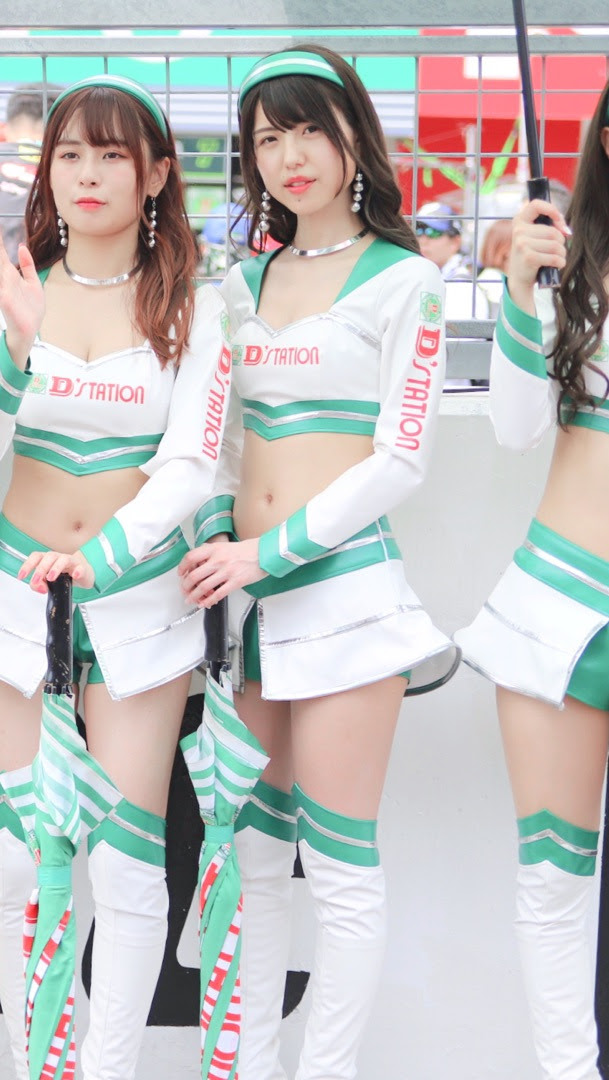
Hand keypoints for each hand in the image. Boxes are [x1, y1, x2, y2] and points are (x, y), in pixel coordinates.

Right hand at [0, 237, 44, 368]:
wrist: (30, 331)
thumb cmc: (30, 309)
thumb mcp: (32, 283)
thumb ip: (28, 265)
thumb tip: (21, 247)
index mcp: (10, 274)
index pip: (1, 253)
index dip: (0, 240)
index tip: (0, 224)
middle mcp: (4, 279)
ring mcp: (3, 288)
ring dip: (0, 259)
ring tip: (1, 249)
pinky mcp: (5, 299)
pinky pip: (1, 287)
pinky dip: (2, 281)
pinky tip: (3, 272)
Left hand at [17, 550, 94, 592]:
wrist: (83, 576)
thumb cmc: (64, 576)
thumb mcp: (48, 583)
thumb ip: (39, 585)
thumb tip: (40, 588)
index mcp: (48, 559)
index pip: (36, 557)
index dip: (27, 565)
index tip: (21, 576)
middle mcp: (58, 558)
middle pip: (48, 557)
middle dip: (41, 569)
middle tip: (37, 580)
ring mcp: (71, 562)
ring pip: (64, 559)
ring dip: (56, 568)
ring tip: (51, 578)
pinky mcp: (82, 568)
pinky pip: (81, 567)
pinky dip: (78, 571)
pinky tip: (75, 576)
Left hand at [178, 538, 266, 606]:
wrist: (264, 553)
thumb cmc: (245, 551)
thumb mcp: (224, 546)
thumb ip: (210, 553)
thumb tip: (196, 564)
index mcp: (214, 549)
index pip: (191, 557)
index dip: (182, 567)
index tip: (181, 574)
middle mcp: (218, 560)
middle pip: (194, 575)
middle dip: (186, 586)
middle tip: (185, 591)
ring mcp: (227, 571)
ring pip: (204, 587)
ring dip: (194, 596)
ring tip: (191, 600)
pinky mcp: (236, 581)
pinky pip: (218, 594)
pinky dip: (209, 601)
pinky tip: (205, 603)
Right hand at [507, 200, 569, 308]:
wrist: (519, 279)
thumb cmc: (531, 255)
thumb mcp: (535, 237)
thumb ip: (549, 227)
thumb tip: (566, 230)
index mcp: (519, 221)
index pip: (535, 204)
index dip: (551, 209)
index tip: (559, 221)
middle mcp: (518, 231)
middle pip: (553, 231)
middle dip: (560, 242)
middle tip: (555, 251)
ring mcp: (522, 244)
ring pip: (556, 245)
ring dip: (562, 254)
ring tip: (556, 259)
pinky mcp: (528, 257)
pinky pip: (554, 257)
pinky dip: (560, 263)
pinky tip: (557, 265)